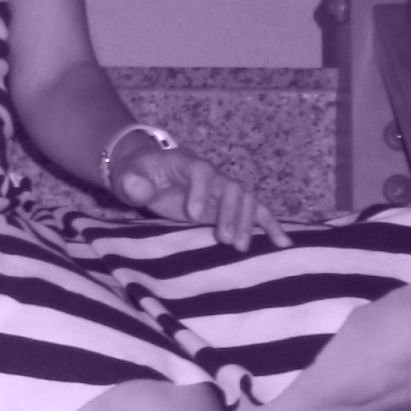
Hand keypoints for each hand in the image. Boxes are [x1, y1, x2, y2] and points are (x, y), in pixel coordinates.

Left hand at [111, 137, 292, 251]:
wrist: (147, 171)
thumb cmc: (137, 174)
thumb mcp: (127, 176)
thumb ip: (131, 182)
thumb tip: (137, 187)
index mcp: (185, 163)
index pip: (200, 170)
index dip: (201, 191)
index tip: (193, 215)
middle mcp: (210, 174)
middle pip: (229, 186)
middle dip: (229, 212)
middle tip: (223, 239)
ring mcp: (221, 189)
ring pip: (245, 199)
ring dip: (246, 222)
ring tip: (238, 248)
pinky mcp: (227, 206)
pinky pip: (255, 211)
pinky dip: (270, 225)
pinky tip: (283, 244)